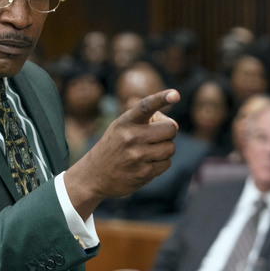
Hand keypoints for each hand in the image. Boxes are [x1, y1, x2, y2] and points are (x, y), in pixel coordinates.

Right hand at [65, 89, 179, 218]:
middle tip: (155, 137)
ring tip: (146, 152)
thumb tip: (174, 125)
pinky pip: (166, 163)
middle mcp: (131, 137)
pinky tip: (144, 165)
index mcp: (125, 121)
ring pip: (170, 148)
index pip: (146, 106)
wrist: (94, 176)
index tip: (175, 94)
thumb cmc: (114, 146)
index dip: (161, 98)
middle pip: (170, 129)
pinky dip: (160, 164)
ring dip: (164, 150)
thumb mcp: (121, 127)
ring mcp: (138, 156)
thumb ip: (146, 120)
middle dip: (168, 133)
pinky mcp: (144, 173)